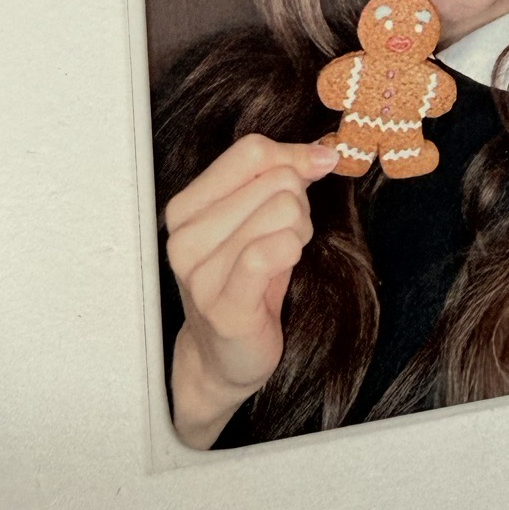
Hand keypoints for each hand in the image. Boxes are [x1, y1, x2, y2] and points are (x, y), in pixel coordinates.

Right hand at [164, 134, 337, 448]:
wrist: (223, 359)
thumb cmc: (244, 283)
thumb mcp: (255, 220)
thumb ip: (280, 177)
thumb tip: (324, 151)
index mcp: (186, 207)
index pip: (251, 150)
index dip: (295, 156)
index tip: (318, 169)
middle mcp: (184, 236)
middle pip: (275, 179)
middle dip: (299, 202)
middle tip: (287, 235)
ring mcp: (199, 273)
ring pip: (282, 209)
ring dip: (299, 230)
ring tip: (284, 255)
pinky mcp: (224, 304)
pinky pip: (272, 250)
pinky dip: (292, 251)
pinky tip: (286, 266)